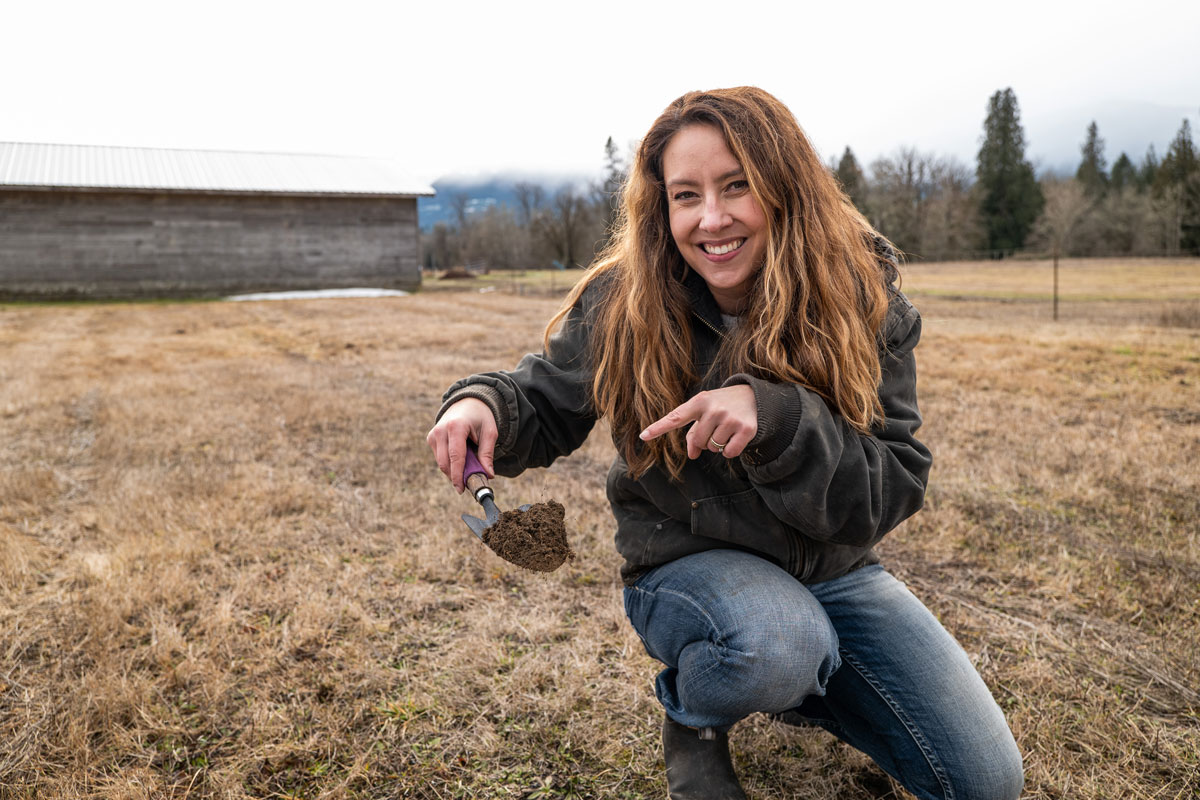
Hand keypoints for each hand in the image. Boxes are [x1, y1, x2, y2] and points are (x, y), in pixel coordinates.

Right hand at [426, 398, 496, 492]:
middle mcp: (441, 430)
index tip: (462, 489)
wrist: (467, 402)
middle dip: (455, 477)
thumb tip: (488, 475)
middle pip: (445, 463)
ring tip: (468, 471)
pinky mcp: (431, 438)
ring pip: (441, 463)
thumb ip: (487, 454)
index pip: (455, 456)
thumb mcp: (490, 432)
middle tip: (468, 485)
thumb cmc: (480, 417)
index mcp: (456, 426)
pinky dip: (450, 464)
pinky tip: (460, 462)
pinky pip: (439, 458)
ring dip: (453, 471)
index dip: (458, 475)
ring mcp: (434, 434)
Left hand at [638, 385, 756, 458]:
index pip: (675, 417)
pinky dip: (730, 451)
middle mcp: (714, 408)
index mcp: (699, 401)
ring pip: (713, 449)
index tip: (643, 436)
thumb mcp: (705, 412)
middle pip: (698, 442)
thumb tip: (692, 455)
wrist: (754, 396)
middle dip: (705, 441)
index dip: (658, 428)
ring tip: (727, 428)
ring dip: (718, 445)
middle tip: (715, 427)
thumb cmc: (721, 405)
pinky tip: (736, 438)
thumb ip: (693, 432)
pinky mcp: (746, 429)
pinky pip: (729, 453)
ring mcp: (730, 418)